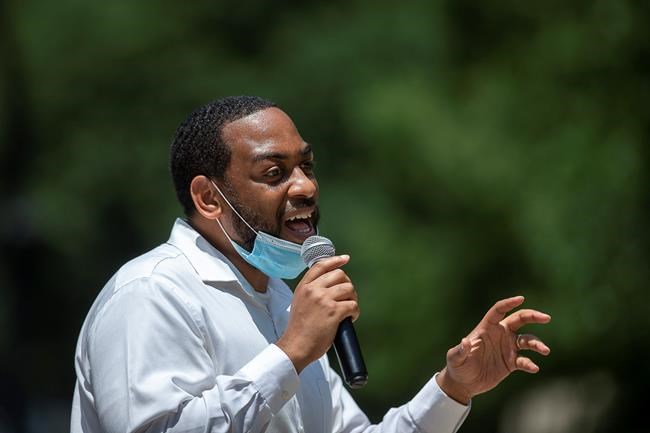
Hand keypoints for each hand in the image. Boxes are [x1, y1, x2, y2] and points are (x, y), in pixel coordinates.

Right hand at [276, 255, 357, 372]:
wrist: (296, 346)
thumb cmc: (300, 329)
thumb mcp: (299, 303)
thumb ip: (311, 292)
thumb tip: (330, 286)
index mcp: (304, 287)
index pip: (321, 266)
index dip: (335, 260)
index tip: (345, 258)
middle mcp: (313, 290)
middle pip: (339, 275)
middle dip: (347, 285)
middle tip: (347, 298)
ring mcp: (324, 299)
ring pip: (349, 288)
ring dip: (353, 299)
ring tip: (348, 310)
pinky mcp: (333, 311)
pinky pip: (353, 305)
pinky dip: (355, 312)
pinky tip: (350, 319)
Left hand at [437, 296, 550, 403]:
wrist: (464, 383)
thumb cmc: (457, 366)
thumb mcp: (455, 358)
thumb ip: (460, 351)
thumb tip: (465, 342)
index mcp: (486, 328)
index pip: (499, 311)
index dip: (509, 303)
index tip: (521, 299)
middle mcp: (500, 334)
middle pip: (519, 319)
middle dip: (533, 316)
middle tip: (546, 317)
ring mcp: (507, 348)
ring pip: (527, 340)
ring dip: (537, 343)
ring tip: (545, 350)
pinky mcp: (511, 362)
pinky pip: (525, 360)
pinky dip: (530, 364)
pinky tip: (534, 368)